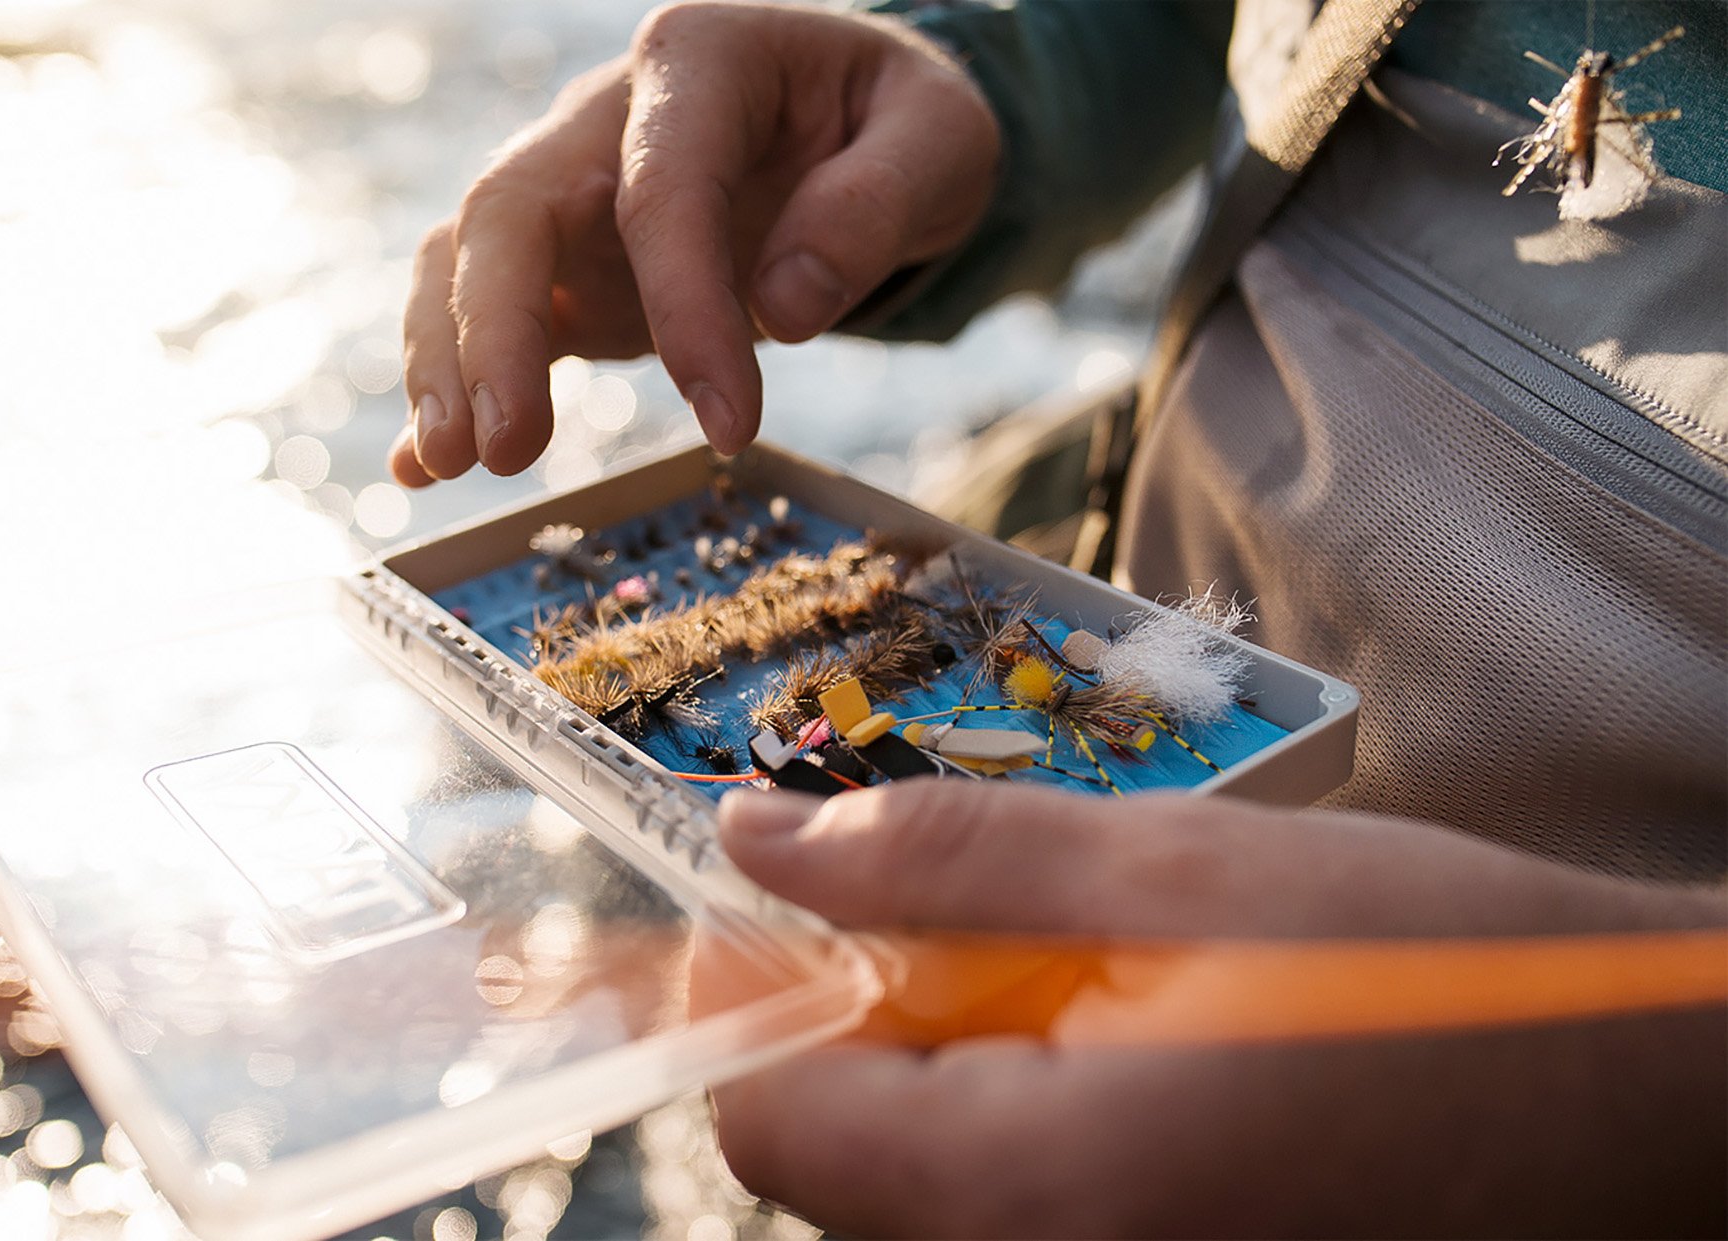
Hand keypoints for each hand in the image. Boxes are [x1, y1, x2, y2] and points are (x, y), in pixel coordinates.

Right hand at [391, 1, 999, 484]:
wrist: (862, 121)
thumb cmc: (897, 124)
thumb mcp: (937, 138)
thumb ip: (875, 206)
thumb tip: (785, 309)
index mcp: (698, 60)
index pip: (665, 187)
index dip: (685, 306)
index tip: (728, 422)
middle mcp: (607, 116)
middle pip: (511, 207)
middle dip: (493, 328)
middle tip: (506, 449)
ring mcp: (575, 191)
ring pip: (468, 254)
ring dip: (448, 360)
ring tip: (451, 466)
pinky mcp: (567, 263)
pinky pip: (484, 309)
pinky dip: (452, 380)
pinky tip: (426, 468)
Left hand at [712, 782, 1727, 1237]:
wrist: (1652, 1105)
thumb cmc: (1445, 975)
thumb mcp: (1176, 865)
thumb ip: (940, 856)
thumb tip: (759, 836)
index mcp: (1037, 1192)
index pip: (768, 1119)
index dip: (753, 994)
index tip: (779, 903)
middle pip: (845, 1164)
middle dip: (878, 1026)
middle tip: (1003, 926)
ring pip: (934, 1191)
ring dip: (964, 1076)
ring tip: (1114, 987)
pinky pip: (1027, 1215)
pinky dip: (1037, 1129)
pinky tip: (1152, 1056)